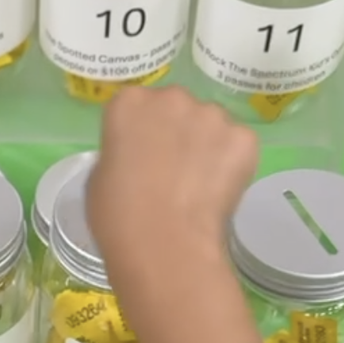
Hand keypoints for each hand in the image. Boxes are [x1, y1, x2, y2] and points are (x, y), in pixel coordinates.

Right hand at [87, 86, 258, 306]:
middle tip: (172, 171)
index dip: (140, 134)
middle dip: (176, 132)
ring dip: (206, 145)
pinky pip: (237, 145)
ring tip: (198, 185)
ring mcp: (212, 115)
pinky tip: (218, 192)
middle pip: (176, 108)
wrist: (163, 244)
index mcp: (129, 103)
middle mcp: (172, 97)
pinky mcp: (244, 138)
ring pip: (211, 125)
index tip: (140, 157)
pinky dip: (232, 164)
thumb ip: (121, 153)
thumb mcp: (100, 177)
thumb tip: (139, 158)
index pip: (136, 107)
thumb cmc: (117, 216)